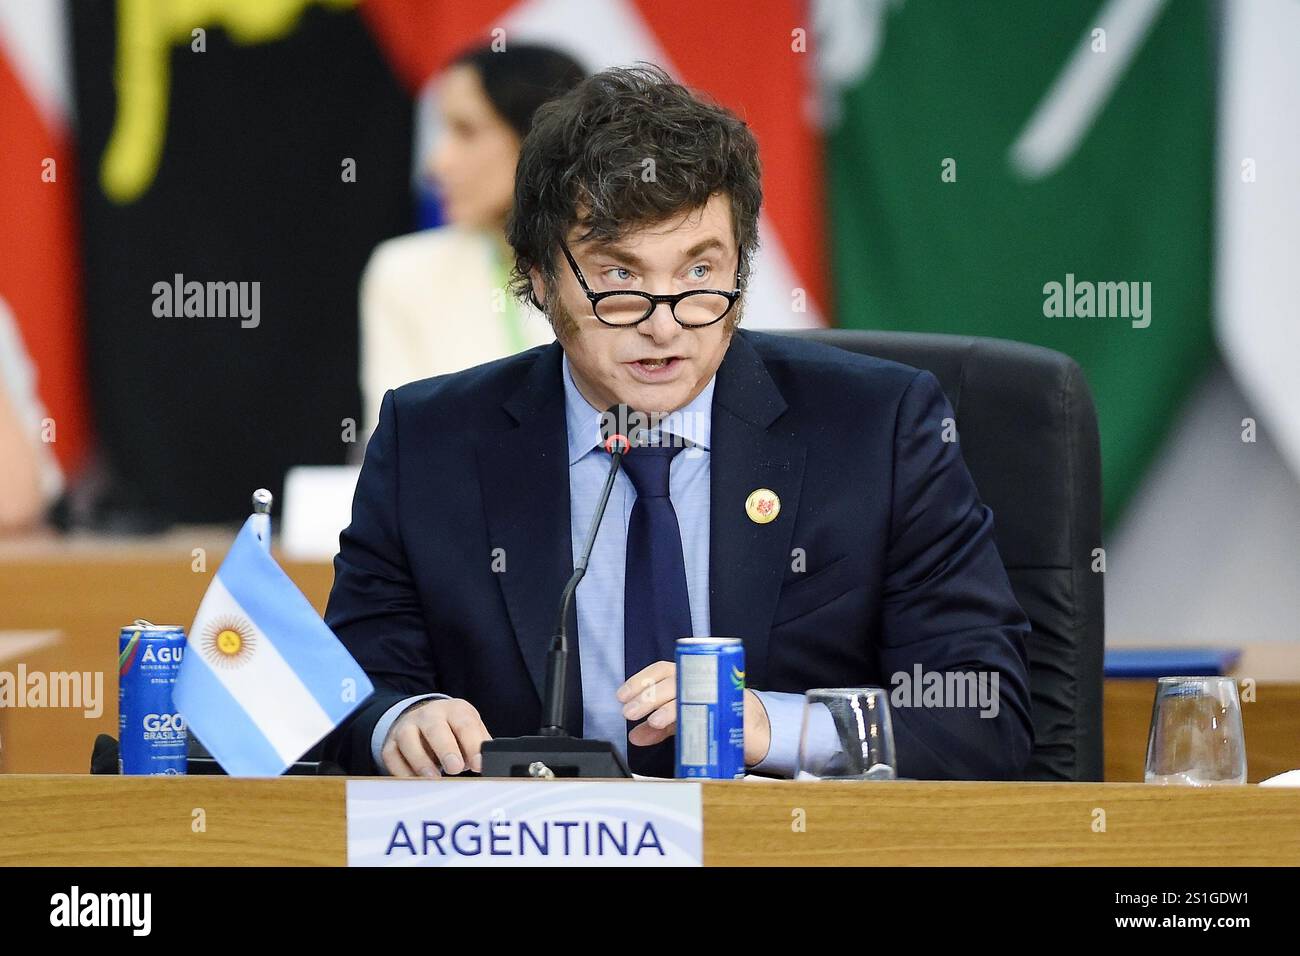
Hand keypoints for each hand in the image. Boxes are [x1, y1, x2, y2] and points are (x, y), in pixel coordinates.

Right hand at [380, 698, 491, 776]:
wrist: (424, 718)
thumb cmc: (453, 729)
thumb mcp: (470, 730)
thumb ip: (480, 745)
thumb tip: (488, 762)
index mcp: (454, 710)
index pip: (465, 724)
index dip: (472, 744)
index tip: (478, 764)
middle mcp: (429, 714)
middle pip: (434, 727)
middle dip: (445, 748)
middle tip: (455, 768)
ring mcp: (407, 727)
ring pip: (408, 739)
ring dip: (420, 761)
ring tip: (434, 779)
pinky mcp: (391, 743)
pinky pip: (392, 756)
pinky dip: (402, 771)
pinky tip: (415, 782)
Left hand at [617, 662, 772, 766]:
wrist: (751, 726)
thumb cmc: (713, 715)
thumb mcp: (681, 721)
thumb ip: (658, 727)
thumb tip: (634, 735)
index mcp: (686, 676)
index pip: (660, 670)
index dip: (640, 680)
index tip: (622, 696)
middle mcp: (700, 679)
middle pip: (671, 680)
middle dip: (648, 696)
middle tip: (630, 712)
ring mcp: (717, 690)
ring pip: (689, 692)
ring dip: (668, 707)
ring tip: (653, 721)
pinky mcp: (731, 706)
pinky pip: (713, 707)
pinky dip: (698, 716)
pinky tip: (683, 726)